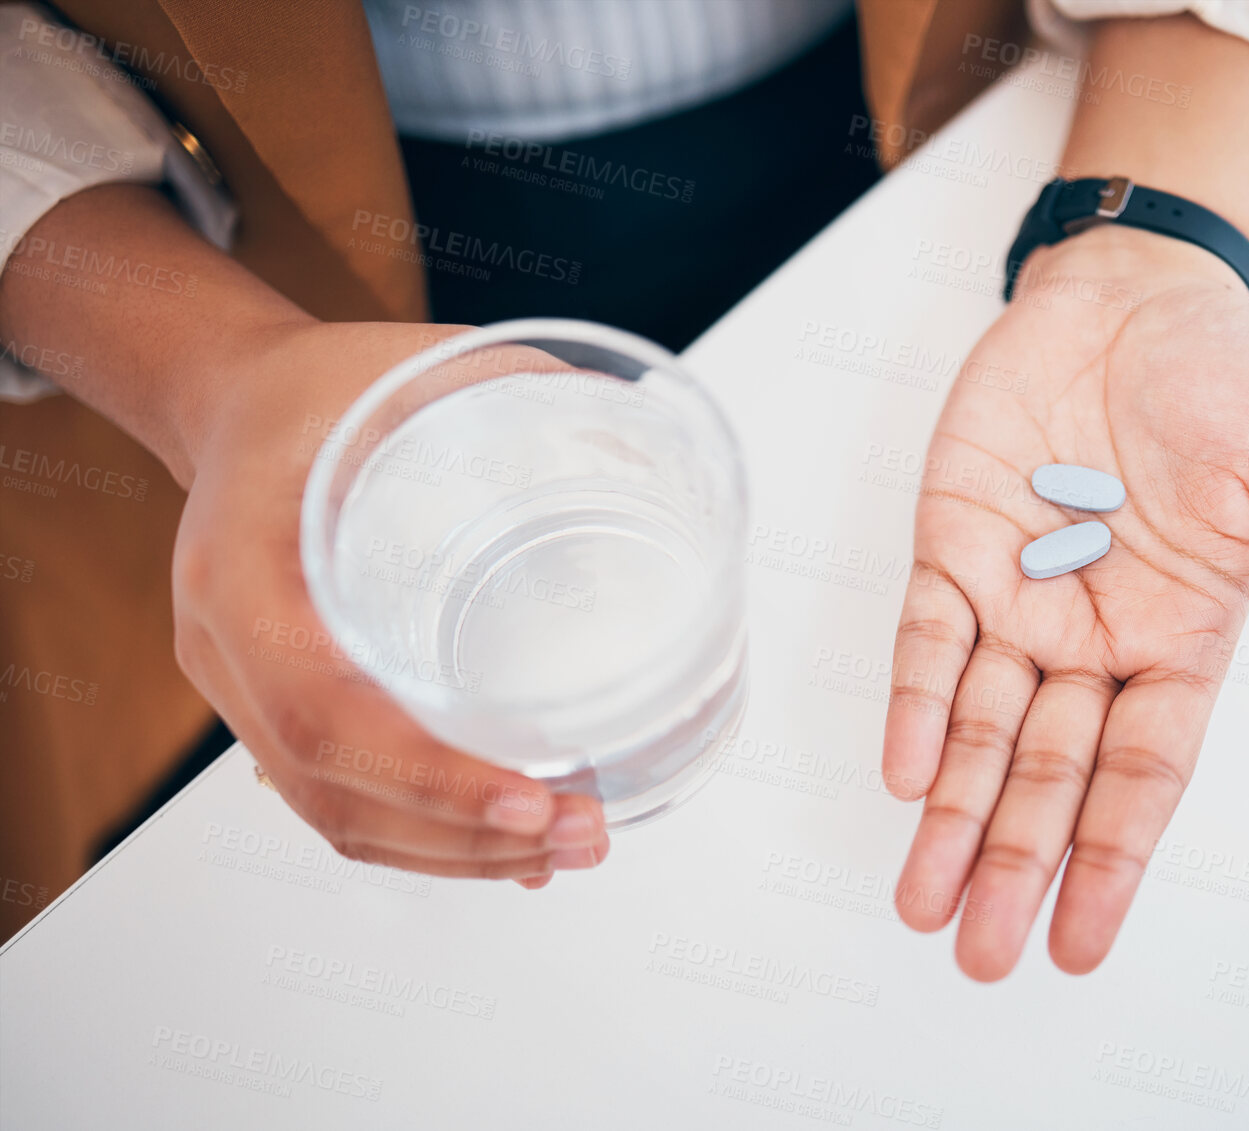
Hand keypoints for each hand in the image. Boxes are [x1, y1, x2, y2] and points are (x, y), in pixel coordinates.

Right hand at [170, 318, 608, 888]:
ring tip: (567, 850)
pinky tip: (510, 847)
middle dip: (465, 836)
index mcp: (241, 568)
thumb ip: (518, 396)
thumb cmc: (322, 385)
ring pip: (337, 814)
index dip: (426, 774)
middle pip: (333, 792)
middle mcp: (227, 647)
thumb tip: (642, 433)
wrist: (235, 400)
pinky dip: (429, 836)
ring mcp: (244, 689)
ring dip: (457, 854)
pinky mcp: (279, 705)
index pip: (321, 711)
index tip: (531, 798)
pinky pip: (341, 796)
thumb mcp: (411, 365)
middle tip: (583, 834)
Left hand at [883, 226, 1248, 978]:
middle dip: (1015, 862)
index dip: (1110, 858)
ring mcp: (1018, 595)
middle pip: (1049, 774)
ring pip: (979, 728)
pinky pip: (929, 640)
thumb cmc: (1233, 378)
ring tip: (922, 900)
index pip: (1143, 774)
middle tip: (981, 952)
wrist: (1139, 292)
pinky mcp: (955, 544)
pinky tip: (906, 771)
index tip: (1079, 944)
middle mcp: (1094, 639)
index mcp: (1181, 640)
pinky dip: (917, 703)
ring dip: (952, 814)